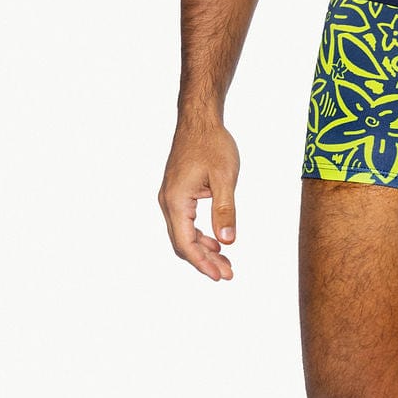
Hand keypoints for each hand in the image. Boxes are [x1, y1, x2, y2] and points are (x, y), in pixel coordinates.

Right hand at [158, 117, 239, 279]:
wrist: (199, 121)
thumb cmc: (212, 144)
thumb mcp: (224, 178)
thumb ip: (225, 210)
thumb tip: (227, 242)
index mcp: (176, 200)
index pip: (185, 242)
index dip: (202, 263)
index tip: (220, 276)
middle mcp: (168, 202)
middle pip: (183, 243)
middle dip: (205, 261)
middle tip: (229, 274)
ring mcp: (171, 198)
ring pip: (184, 235)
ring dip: (204, 250)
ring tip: (226, 263)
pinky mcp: (178, 194)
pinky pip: (186, 223)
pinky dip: (201, 236)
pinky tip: (217, 243)